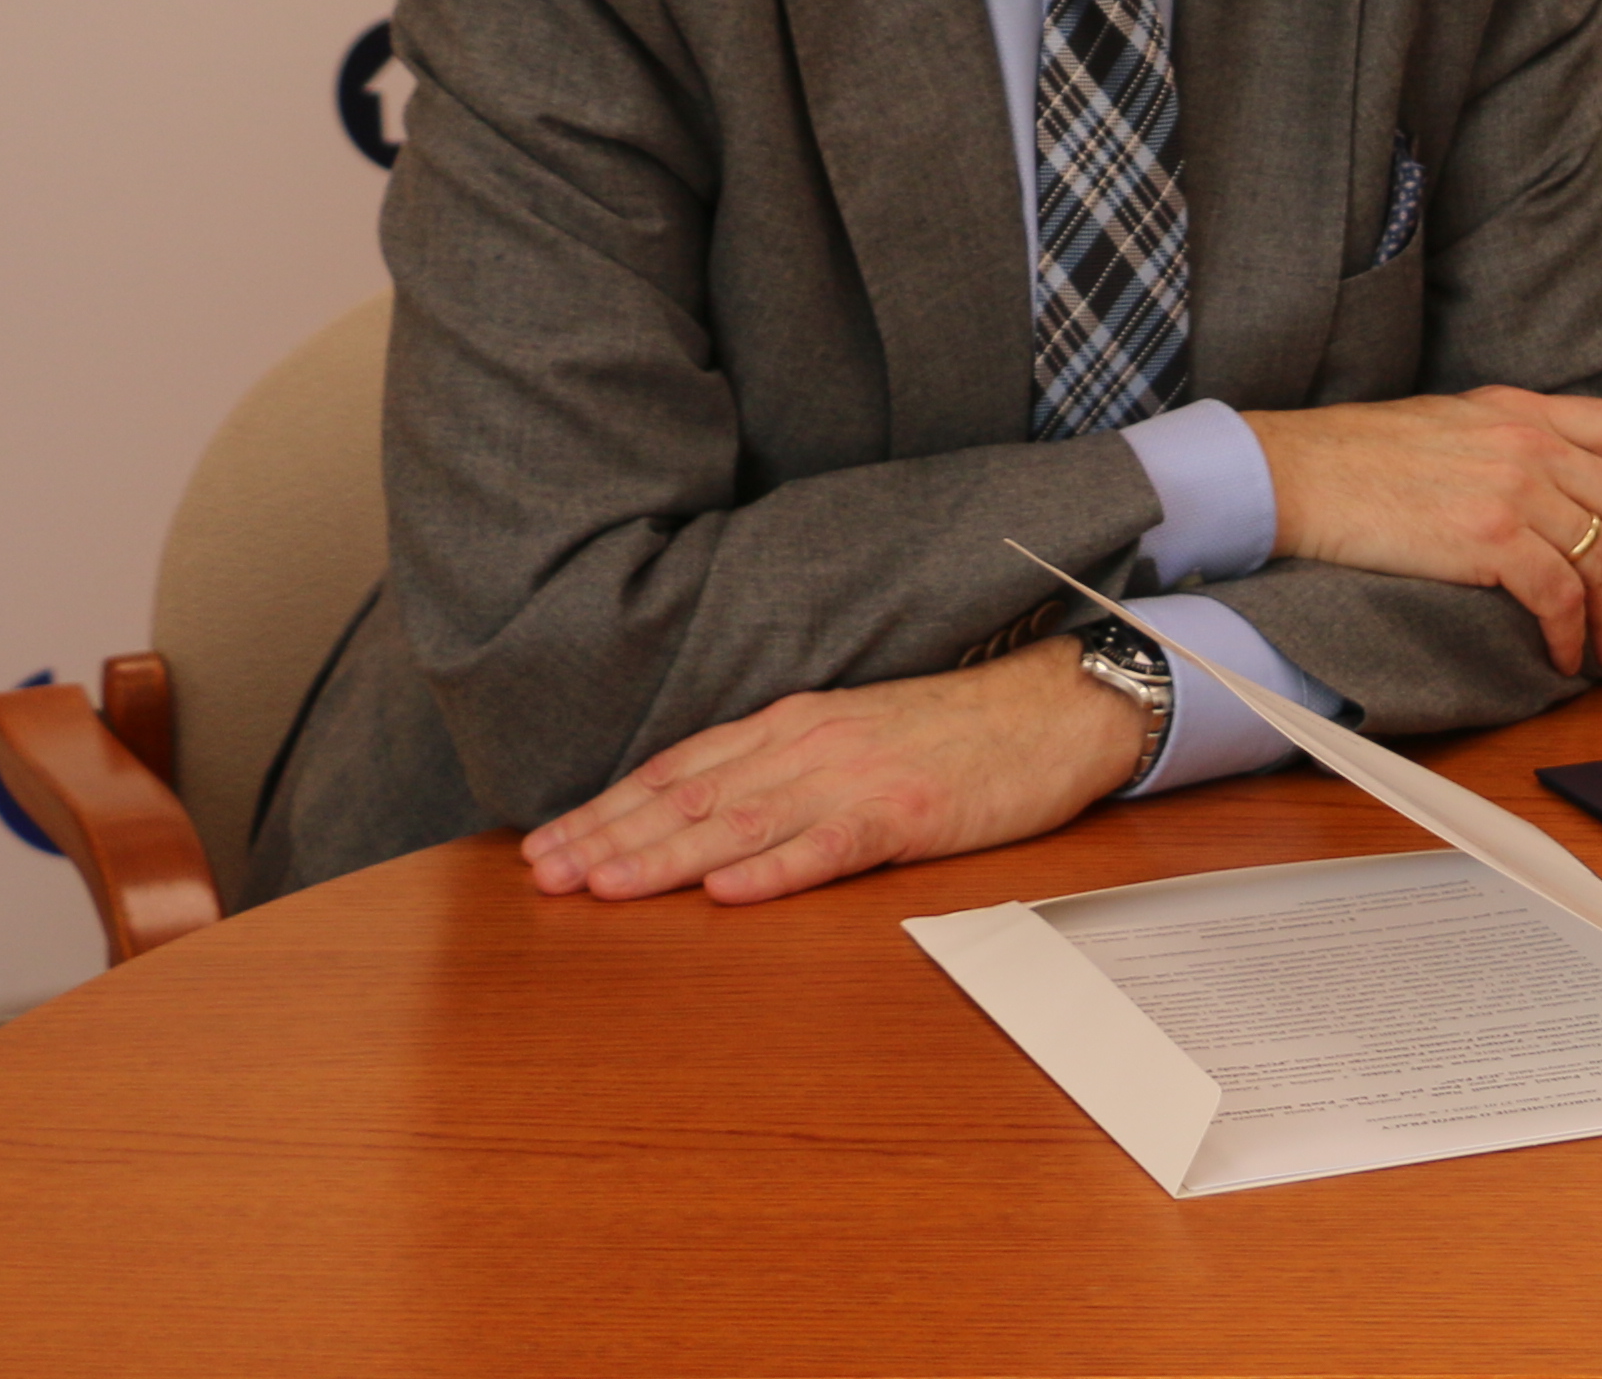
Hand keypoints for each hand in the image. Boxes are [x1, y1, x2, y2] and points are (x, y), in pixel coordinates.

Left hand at [520, 642, 1137, 906]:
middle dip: (611, 837)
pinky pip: (831, 845)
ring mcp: (859, 776)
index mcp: (796, 723)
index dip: (609, 808)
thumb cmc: (959, 732)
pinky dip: (774, 870)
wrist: (1056, 709)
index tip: (549, 844)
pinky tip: (727, 892)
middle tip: (544, 874)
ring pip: (742, 821)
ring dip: (665, 857)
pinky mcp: (910, 813)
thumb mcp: (855, 734)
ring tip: (603, 886)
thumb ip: (783, 767)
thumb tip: (704, 812)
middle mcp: (813, 742)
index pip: (681, 768)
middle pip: (693, 795)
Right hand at [1253, 387, 1601, 673]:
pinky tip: (1566, 654)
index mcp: (1524, 409)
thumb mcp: (1453, 423)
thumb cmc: (1361, 457)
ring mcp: (1512, 488)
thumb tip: (1567, 485)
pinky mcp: (1487, 539)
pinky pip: (1561, 595)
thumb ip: (1516, 441)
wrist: (1296, 473)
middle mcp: (1529, 441)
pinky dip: (1573, 634)